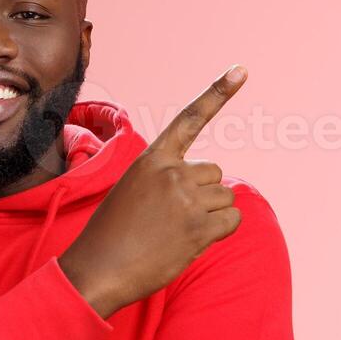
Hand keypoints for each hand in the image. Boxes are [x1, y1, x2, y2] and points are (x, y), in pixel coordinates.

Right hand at [58, 66, 248, 317]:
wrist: (98, 269)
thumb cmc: (111, 235)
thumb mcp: (131, 190)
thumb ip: (165, 179)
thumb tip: (207, 185)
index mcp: (152, 159)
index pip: (189, 119)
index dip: (218, 93)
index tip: (241, 70)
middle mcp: (172, 173)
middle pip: (215, 173)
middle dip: (204, 195)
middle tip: (173, 218)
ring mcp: (187, 199)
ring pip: (226, 198)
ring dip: (211, 216)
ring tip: (177, 232)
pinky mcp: (199, 228)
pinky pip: (233, 221)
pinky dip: (221, 232)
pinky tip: (193, 242)